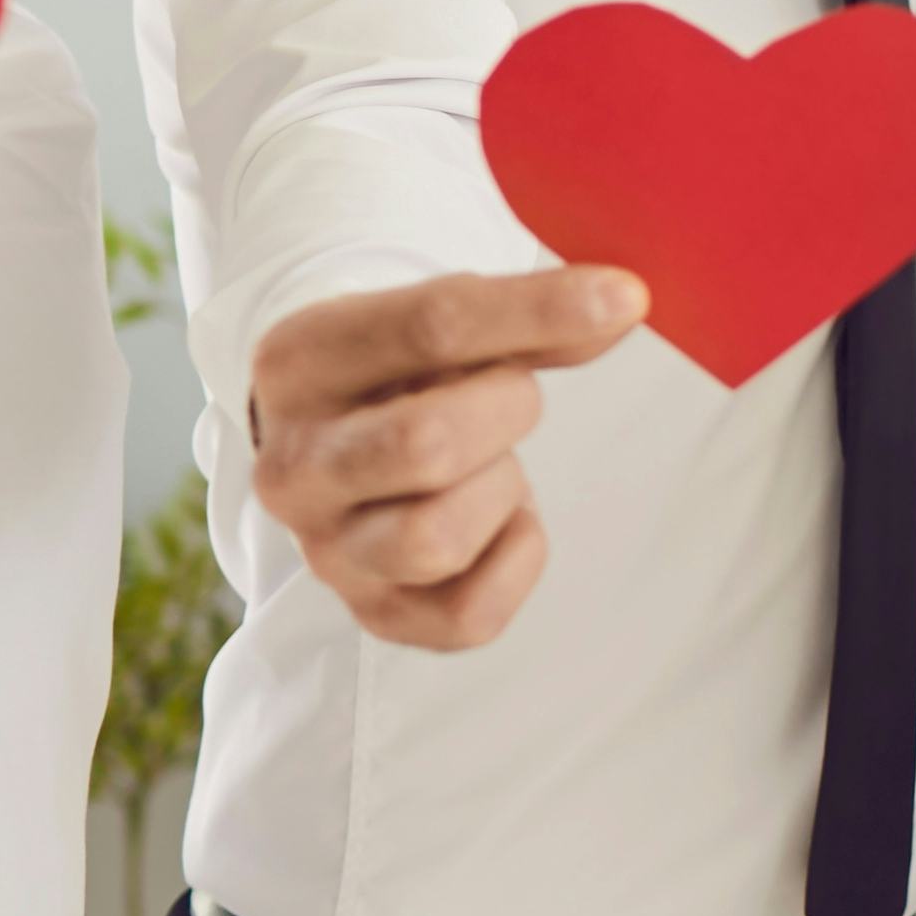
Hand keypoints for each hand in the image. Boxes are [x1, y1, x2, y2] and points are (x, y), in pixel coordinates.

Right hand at [246, 267, 645, 649]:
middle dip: (505, 413)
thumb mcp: (438, 321)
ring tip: (490, 466)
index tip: (621, 300)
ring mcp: (327, 552)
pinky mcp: (375, 615)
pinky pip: (471, 615)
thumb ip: (526, 317)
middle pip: (425, 445)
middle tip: (510, 400)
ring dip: (499, 494)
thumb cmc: (396, 381)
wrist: (337, 449)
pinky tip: (500, 522)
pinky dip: (513, 562)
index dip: (539, 312)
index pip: (427, 328)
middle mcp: (294, 467)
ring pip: (436, 540)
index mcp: (299, 364)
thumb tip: (618, 304)